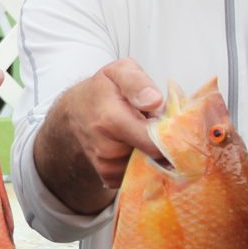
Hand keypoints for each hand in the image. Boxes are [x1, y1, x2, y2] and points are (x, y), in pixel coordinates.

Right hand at [45, 58, 165, 191]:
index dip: (170, 134)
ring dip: (151, 151)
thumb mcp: (119, 71)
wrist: (75, 112)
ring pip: (149, 165)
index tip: (172, 124)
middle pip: (154, 155)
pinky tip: (135, 146)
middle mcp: (106, 148)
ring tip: (141, 132)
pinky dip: (142, 162)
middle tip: (153, 123)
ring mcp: (106, 166)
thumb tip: (154, 101)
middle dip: (160, 141)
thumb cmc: (102, 89)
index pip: (154, 142)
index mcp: (111, 120)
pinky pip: (138, 175)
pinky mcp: (108, 177)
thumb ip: (137, 82)